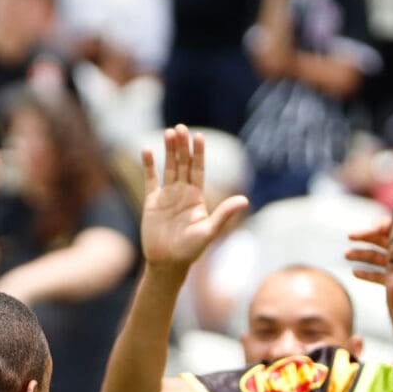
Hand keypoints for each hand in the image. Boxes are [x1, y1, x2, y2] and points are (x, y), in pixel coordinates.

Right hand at [137, 125, 247, 270]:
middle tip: (180, 127)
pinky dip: (148, 165)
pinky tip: (147, 150)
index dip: (199, 153)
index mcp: (197, 197)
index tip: (198, 136)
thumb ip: (224, 214)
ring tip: (168, 132)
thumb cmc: (190, 251)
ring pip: (168, 167)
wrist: (167, 263)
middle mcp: (183, 192)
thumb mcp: (209, 232)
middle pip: (183, 163)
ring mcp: (167, 195)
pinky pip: (150, 179)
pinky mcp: (152, 201)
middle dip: (182, 146)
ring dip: (168, 150)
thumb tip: (244, 199)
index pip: (198, 169)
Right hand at [346, 214, 389, 285]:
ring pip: (376, 257)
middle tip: (349, 237)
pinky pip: (379, 276)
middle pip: (379, 240)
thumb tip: (375, 227)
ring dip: (360, 255)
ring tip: (346, 254)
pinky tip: (355, 272)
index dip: (368, 230)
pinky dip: (367, 274)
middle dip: (363, 238)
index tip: (351, 235)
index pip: (385, 227)